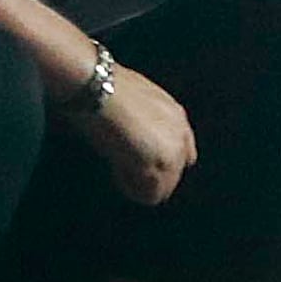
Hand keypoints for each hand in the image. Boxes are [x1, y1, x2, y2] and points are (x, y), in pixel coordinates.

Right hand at [75, 59, 196, 206]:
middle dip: (148, 177)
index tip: (133, 162)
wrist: (97, 86)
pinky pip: (150, 195)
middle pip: (173, 176)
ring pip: (163, 189)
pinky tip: (116, 170)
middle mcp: (181, 133)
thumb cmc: (103, 90)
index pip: (183, 155)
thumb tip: (129, 139)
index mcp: (176, 116)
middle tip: (120, 165)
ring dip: (139, 184)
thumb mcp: (132, 102)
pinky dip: (132, 189)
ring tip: (116, 166)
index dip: (157, 164)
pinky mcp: (161, 163)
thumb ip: (143, 122)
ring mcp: (174, 150)